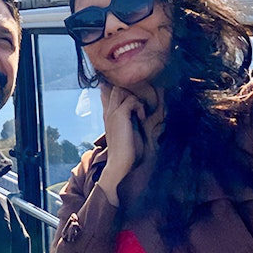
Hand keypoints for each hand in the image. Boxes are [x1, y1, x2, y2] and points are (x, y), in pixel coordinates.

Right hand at [96, 84, 163, 205]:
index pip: (111, 94)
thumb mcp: (128, 132)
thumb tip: (143, 115)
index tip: (137, 101)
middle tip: (141, 104)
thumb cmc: (126, 152)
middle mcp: (109, 112)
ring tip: (141, 112)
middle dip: (130, 91)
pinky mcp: (119, 115)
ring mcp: (113, 112)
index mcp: (109, 116)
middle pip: (115, 88)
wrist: (119, 164)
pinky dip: (140, 107)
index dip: (124, 92)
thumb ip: (132, 120)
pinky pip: (131, 100)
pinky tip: (142, 119)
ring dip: (135, 98)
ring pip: (121, 90)